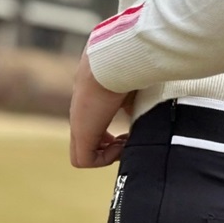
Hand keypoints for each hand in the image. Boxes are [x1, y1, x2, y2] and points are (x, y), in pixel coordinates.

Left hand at [69, 52, 136, 167]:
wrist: (116, 61)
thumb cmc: (128, 71)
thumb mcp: (132, 94)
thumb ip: (133, 109)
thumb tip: (145, 121)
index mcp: (90, 105)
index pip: (93, 132)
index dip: (110, 141)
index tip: (128, 134)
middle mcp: (80, 116)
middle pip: (84, 147)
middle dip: (107, 151)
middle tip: (125, 141)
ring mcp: (78, 125)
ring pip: (82, 156)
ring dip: (106, 156)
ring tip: (124, 142)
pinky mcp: (81, 133)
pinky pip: (85, 161)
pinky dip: (105, 159)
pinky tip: (120, 143)